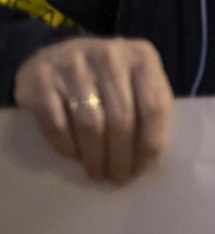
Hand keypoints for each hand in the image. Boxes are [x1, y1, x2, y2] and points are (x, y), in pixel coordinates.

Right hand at [16, 36, 172, 183]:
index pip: (155, 107)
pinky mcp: (40, 80)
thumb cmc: (105, 76)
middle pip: (122, 119)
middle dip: (121, 157)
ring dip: (95, 156)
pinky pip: (57, 124)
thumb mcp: (134, 79)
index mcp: (142, 57)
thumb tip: (148, 158)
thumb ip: (147, 105)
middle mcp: (109, 56)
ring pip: (90, 124)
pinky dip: (67, 146)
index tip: (142, 170)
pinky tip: (73, 157)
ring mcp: (73, 65)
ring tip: (97, 173)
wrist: (55, 55)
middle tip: (117, 178)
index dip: (150, 144)